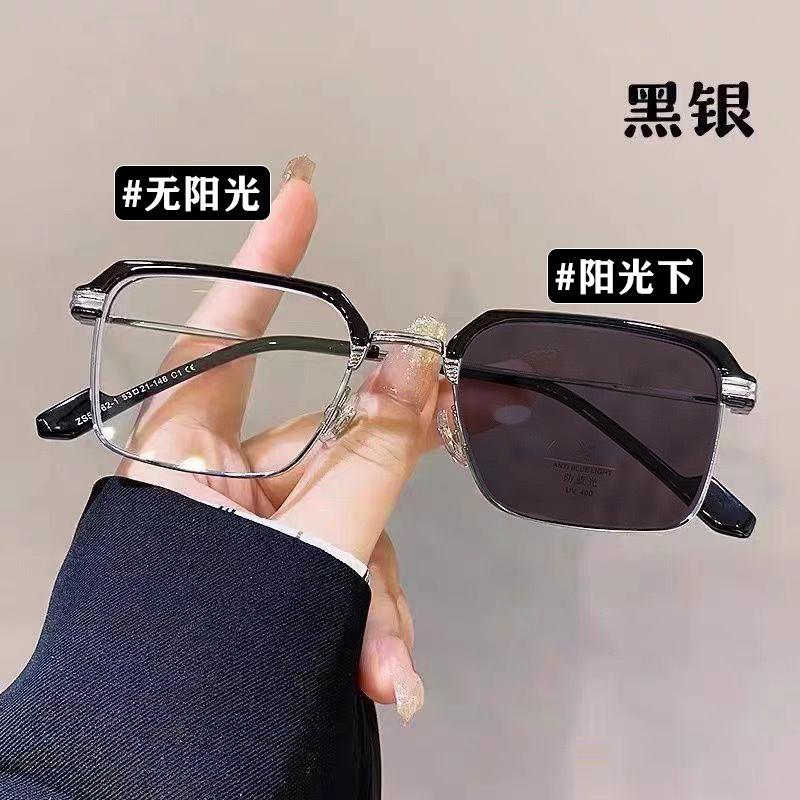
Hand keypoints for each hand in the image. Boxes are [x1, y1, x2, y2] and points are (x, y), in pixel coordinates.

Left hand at [119, 156, 445, 722]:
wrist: (158, 777)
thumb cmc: (191, 660)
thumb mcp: (304, 548)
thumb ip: (371, 457)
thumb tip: (415, 364)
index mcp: (181, 460)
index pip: (227, 334)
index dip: (266, 262)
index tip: (299, 194)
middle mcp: (212, 484)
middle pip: (323, 454)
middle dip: (376, 503)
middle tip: (426, 466)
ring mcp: (246, 528)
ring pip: (345, 518)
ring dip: (377, 588)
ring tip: (385, 659)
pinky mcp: (273, 565)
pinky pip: (337, 561)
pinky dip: (365, 613)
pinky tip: (385, 667)